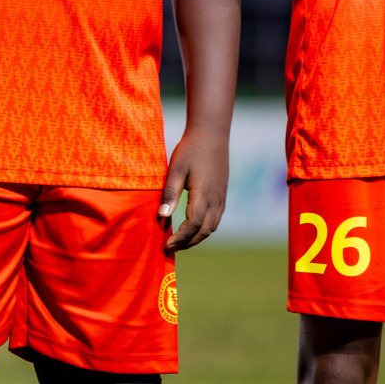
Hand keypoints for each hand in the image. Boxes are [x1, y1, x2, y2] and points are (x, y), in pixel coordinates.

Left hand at [161, 127, 227, 250]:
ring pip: (212, 227)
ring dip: (197, 238)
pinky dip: (204, 229)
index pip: (193, 224)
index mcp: (204, 194)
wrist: (211, 135)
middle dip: (188, 243)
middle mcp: (216, 200)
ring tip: (180, 243)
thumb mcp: (176, 169)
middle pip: (204, 231)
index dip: (181, 237)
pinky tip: (192, 229)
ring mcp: (221, 198)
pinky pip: (215, 219)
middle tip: (171, 248)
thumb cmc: (190, 150)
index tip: (167, 244)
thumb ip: (170, 193)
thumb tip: (162, 216)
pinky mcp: (222, 195)